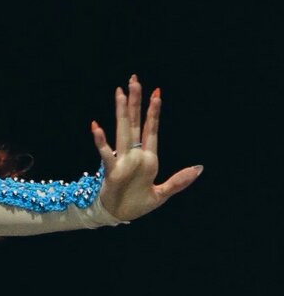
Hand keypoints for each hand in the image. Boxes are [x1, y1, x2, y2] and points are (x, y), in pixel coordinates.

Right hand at [92, 75, 201, 221]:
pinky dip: (101, 141)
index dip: (154, 111)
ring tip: (119, 92)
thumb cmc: (138, 204)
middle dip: (135, 102)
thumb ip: (179, 181)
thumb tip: (199, 168)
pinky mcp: (112, 170)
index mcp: (148, 158)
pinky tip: (96, 127)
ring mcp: (122, 160)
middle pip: (135, 123)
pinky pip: (106, 153)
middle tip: (134, 80)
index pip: (152, 129)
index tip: (156, 92)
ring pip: (123, 131)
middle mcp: (134, 154)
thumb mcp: (163, 193)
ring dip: (122, 112)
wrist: (120, 216)